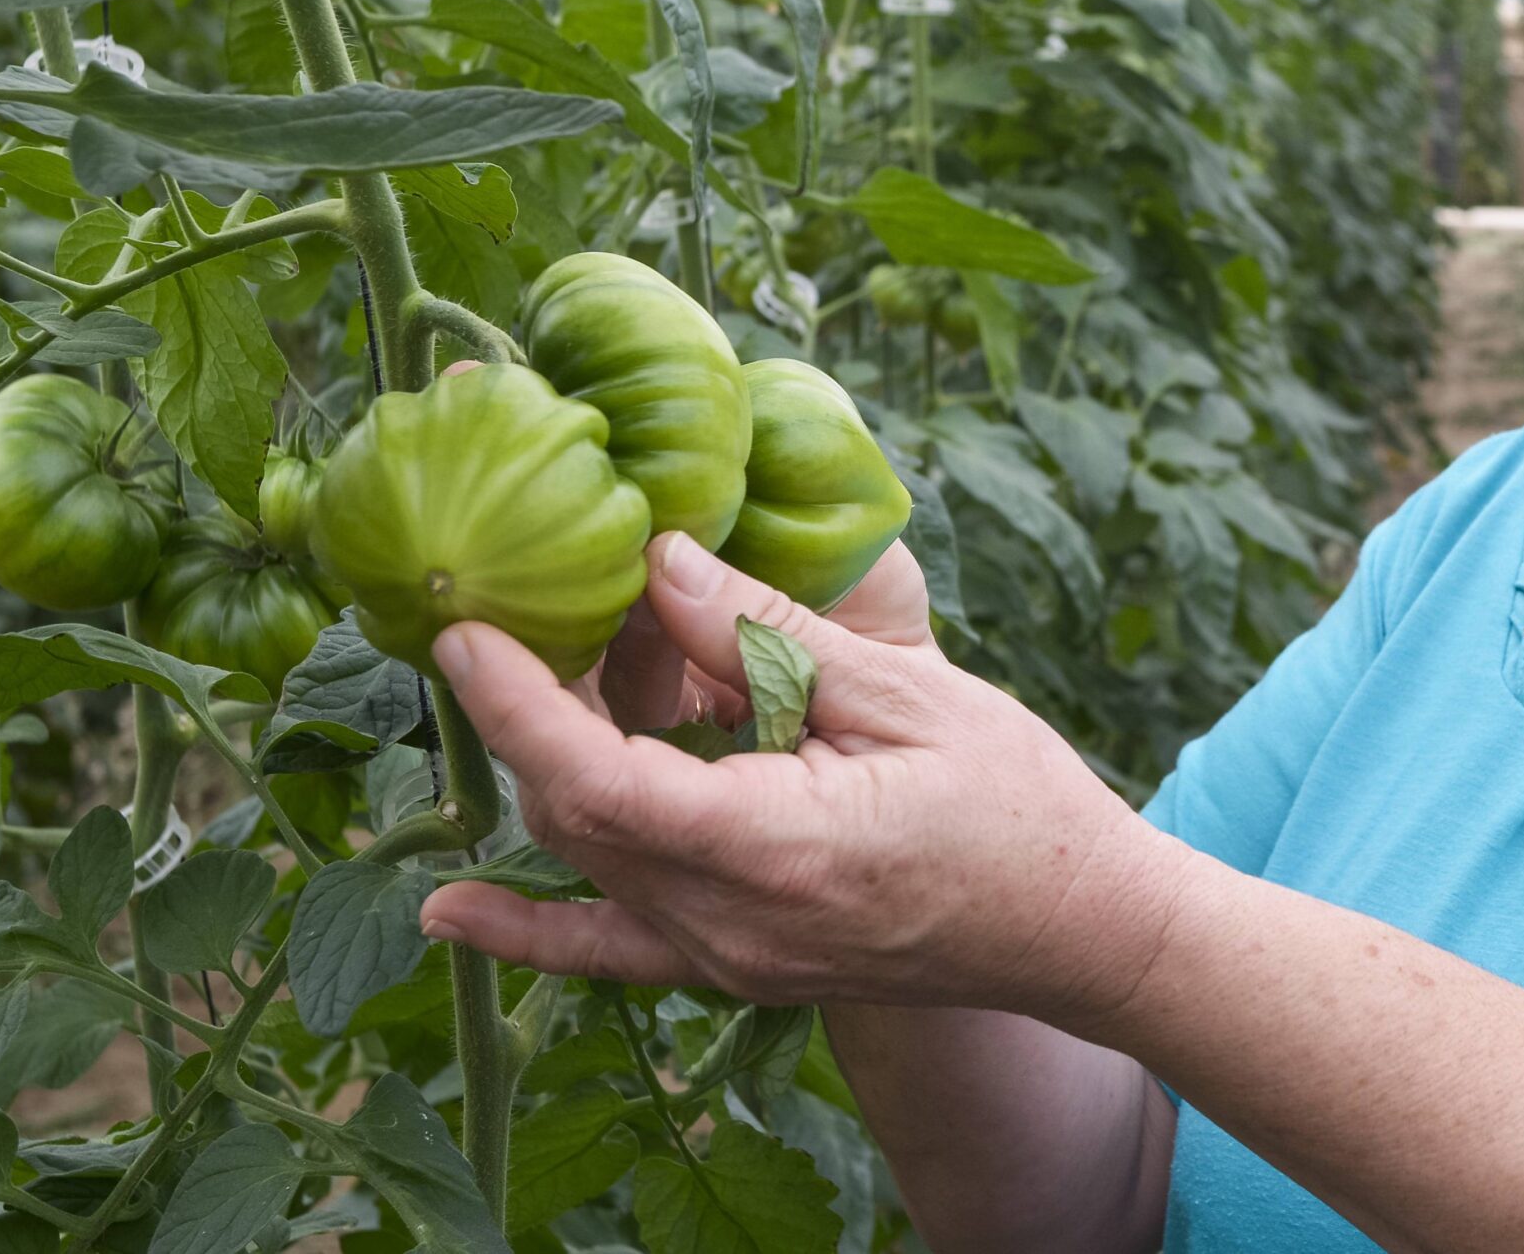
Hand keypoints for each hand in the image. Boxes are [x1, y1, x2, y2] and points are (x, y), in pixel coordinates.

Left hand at [419, 530, 1186, 1024]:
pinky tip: (452, 908)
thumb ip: (767, 632)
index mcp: (778, 848)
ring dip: (547, 764)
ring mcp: (727, 958)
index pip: (603, 780)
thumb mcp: (901, 691)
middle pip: (576, 812)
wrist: (1072, 924)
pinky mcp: (734, 966)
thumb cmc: (1012, 799)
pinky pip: (610, 949)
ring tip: (526, 666)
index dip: (519, 706)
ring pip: (588, 858)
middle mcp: (732, 924)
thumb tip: (656, 557)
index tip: (465, 629)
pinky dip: (528, 928)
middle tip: (518, 604)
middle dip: (527, 708)